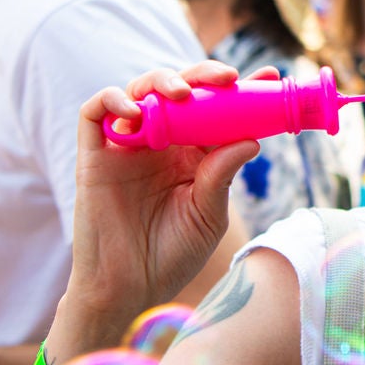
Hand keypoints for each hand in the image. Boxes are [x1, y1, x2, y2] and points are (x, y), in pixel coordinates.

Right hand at [69, 63, 260, 330]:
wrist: (129, 290)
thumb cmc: (171, 256)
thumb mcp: (207, 216)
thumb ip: (221, 177)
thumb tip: (251, 139)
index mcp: (192, 154)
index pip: (216, 110)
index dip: (240, 90)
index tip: (270, 76)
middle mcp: (160, 142)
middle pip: (180, 90)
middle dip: (204, 75)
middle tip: (228, 78)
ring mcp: (126, 145)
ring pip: (139, 90)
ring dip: (162, 82)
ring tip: (183, 95)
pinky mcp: (94, 154)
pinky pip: (94, 112)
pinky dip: (112, 100)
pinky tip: (135, 111)